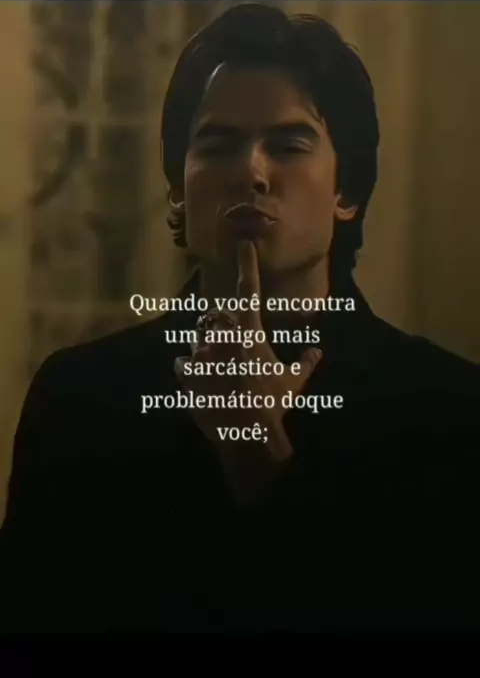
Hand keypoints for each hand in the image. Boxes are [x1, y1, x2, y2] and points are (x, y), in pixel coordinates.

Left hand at [174, 241, 321, 504]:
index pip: (249, 290)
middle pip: (215, 315)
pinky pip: (182, 363)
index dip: (247, 264)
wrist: (248, 434)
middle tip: (229, 345)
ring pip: (197, 338)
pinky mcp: (186, 373)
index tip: (244, 243)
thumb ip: (305, 363)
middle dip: (220, 324)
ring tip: (218, 370)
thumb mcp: (293, 382)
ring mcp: (202, 353)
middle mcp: (223, 335)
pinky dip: (190, 370)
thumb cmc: (274, 405)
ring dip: (205, 348)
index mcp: (250, 333)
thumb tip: (316, 350)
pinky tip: (203, 383)